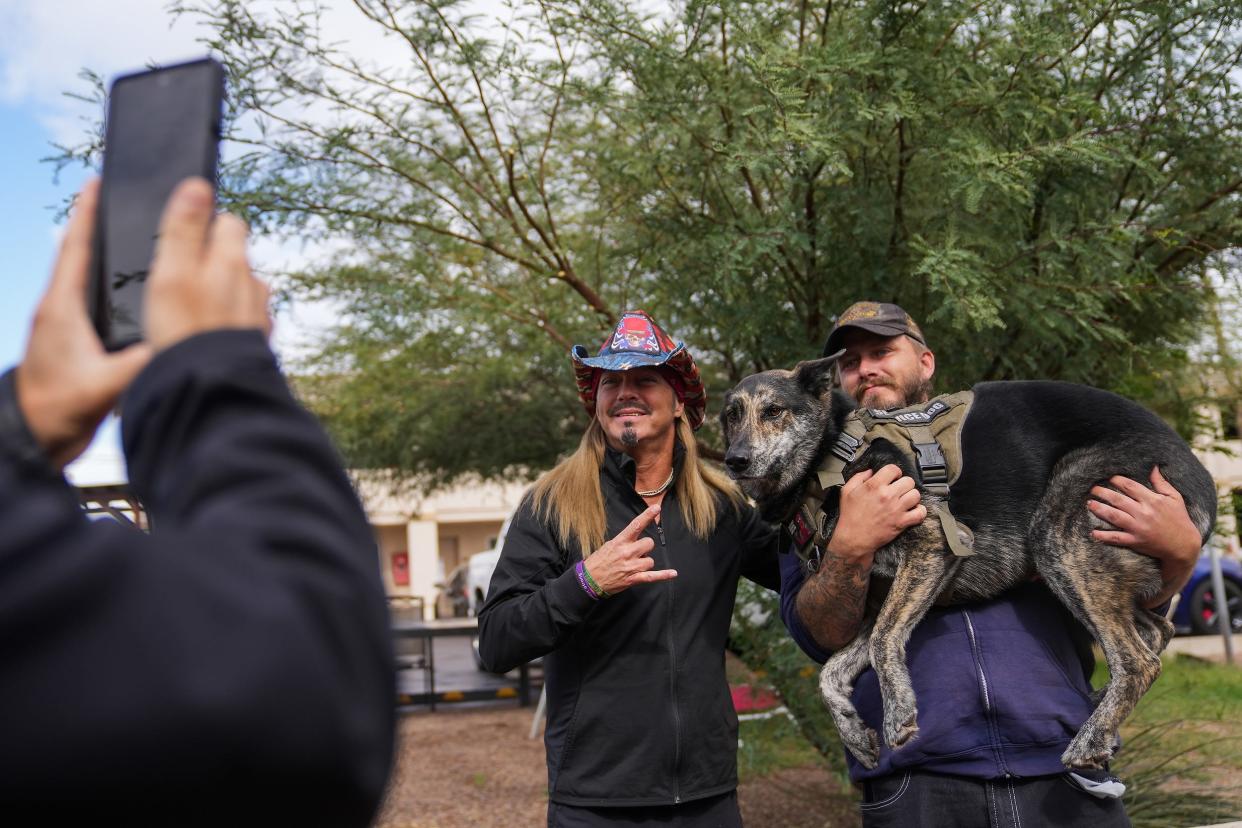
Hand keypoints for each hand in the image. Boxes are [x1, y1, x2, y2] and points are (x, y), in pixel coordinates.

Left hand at [15, 179, 153, 468]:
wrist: (30, 440)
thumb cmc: (57, 411)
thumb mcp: (102, 387)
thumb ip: (138, 364)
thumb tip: (175, 341)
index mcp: (62, 309)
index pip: (76, 250)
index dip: (86, 214)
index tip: (97, 182)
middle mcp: (60, 310)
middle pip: (81, 256)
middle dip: (100, 226)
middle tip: (123, 200)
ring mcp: (65, 326)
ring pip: (86, 278)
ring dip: (105, 255)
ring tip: (133, 236)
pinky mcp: (73, 343)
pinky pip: (92, 300)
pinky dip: (108, 284)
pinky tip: (131, 288)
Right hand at [144, 177, 271, 350]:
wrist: (212, 391)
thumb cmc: (186, 332)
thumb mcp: (172, 273)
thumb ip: (184, 229)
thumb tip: (198, 185)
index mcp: (233, 261)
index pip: (228, 222)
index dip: (205, 226)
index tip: (182, 241)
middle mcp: (255, 285)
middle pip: (234, 258)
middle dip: (211, 262)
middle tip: (178, 282)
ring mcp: (259, 315)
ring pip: (240, 291)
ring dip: (220, 295)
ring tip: (190, 315)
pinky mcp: (257, 343)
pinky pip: (241, 322)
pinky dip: (226, 324)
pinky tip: (207, 337)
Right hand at [582, 505, 677, 594]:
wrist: (589, 580)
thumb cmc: (599, 561)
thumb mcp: (609, 545)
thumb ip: (623, 541)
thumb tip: (635, 537)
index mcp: (620, 542)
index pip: (635, 525)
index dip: (647, 516)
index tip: (656, 508)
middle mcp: (627, 552)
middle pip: (648, 543)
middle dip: (645, 547)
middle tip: (637, 552)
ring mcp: (631, 566)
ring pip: (650, 560)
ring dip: (645, 562)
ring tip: (634, 565)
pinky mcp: (633, 579)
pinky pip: (652, 576)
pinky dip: (663, 575)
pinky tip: (673, 573)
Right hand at [828, 464, 925, 563]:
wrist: (853, 538)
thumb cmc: (850, 516)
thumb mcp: (847, 491)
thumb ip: (859, 477)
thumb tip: (870, 471)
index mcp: (874, 486)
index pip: (893, 469)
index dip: (895, 472)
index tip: (893, 477)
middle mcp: (887, 495)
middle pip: (909, 481)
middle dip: (904, 484)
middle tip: (899, 489)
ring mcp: (896, 509)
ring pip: (916, 495)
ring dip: (912, 496)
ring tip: (905, 499)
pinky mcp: (901, 522)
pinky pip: (920, 513)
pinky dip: (920, 511)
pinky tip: (913, 511)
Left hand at [1089, 467, 1202, 608]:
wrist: (1183, 545)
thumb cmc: (1179, 519)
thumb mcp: (1174, 498)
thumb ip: (1161, 483)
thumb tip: (1153, 467)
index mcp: (1153, 500)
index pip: (1130, 486)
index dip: (1117, 480)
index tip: (1108, 478)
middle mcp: (1144, 513)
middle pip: (1118, 500)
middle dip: (1103, 493)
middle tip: (1093, 489)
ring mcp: (1139, 528)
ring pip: (1115, 516)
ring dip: (1100, 510)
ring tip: (1090, 504)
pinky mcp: (1136, 541)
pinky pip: (1117, 538)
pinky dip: (1104, 536)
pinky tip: (1093, 533)